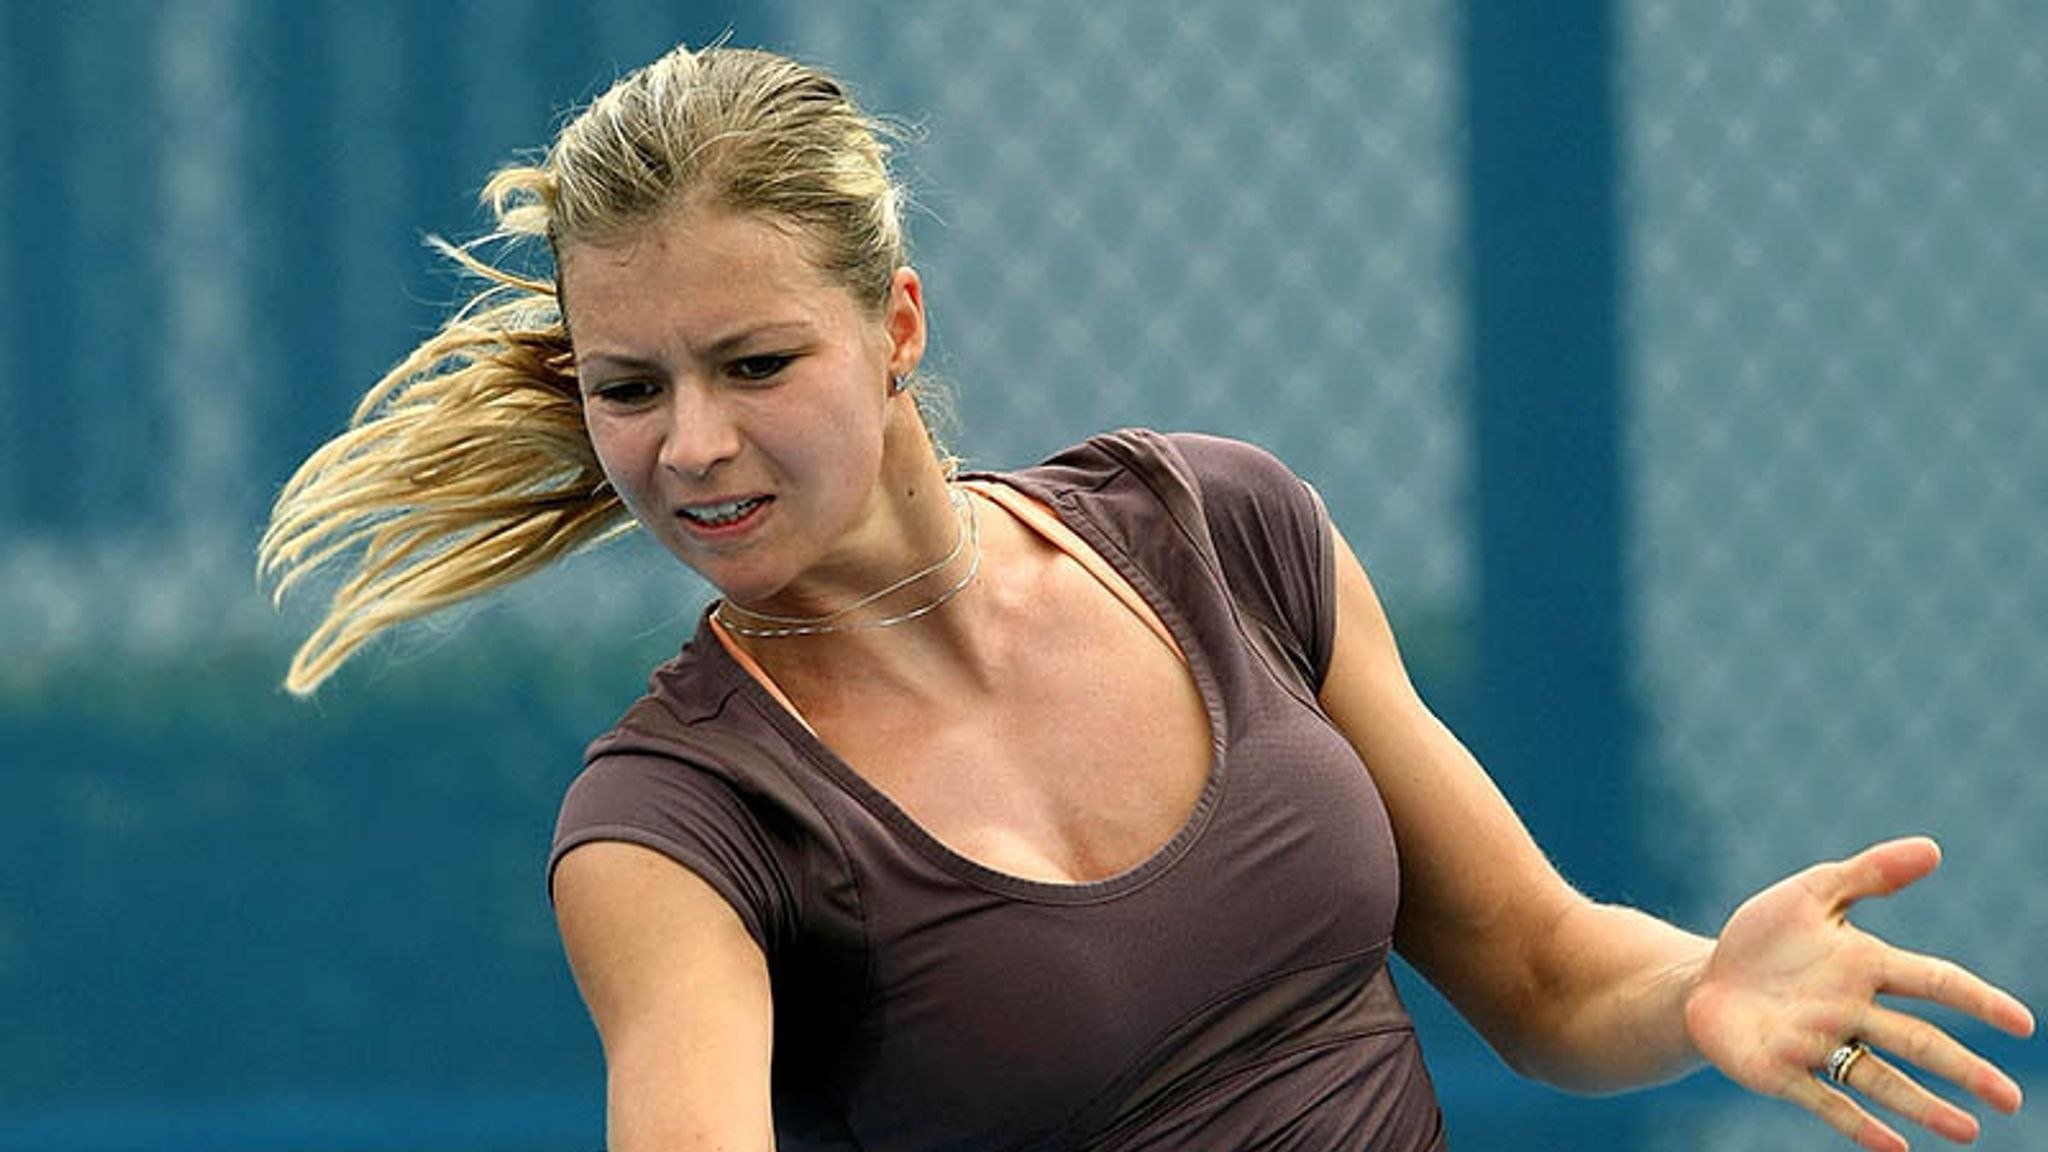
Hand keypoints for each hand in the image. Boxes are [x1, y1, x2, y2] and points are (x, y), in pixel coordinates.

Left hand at [1683, 837, 2035, 1150]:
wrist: (1703, 982)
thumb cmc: (1761, 939)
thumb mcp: (1809, 894)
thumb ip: (1869, 874)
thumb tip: (1933, 848)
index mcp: (1863, 966)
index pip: (1934, 981)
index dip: (1977, 999)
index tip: (2022, 1023)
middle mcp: (1850, 1011)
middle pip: (1918, 1041)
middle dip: (1965, 1069)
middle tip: (2010, 1099)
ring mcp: (1818, 1046)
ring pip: (1880, 1078)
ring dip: (1924, 1106)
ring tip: (1968, 1132)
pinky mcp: (1782, 1073)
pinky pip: (1826, 1102)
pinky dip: (1859, 1125)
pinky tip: (1896, 1148)